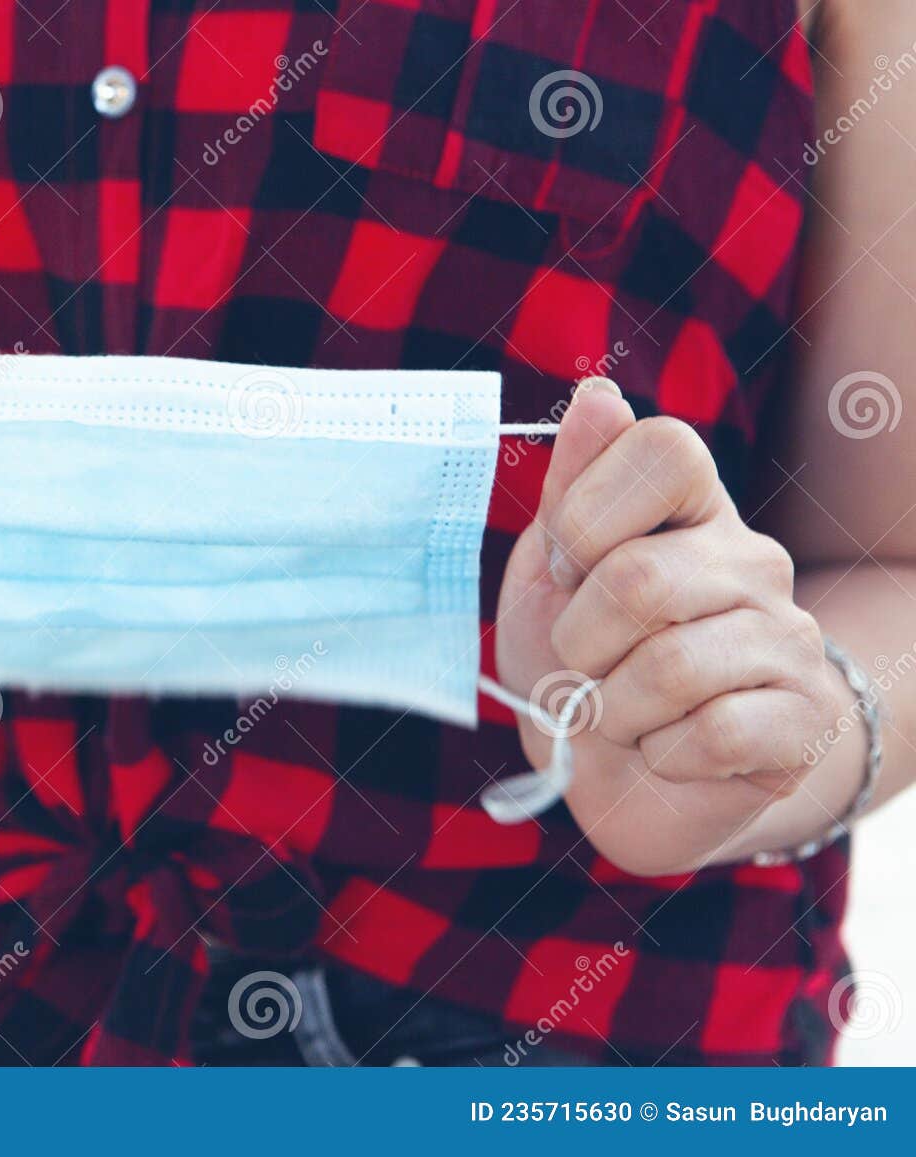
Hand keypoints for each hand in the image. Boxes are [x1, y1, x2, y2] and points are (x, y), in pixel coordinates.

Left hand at [494, 380, 849, 876]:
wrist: (625, 774)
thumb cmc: (584, 660)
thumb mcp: (551, 571)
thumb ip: (571, 486)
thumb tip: (598, 394)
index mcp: (693, 507)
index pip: (663, 448)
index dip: (585, 516)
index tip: (567, 569)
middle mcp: (752, 559)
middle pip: (637, 579)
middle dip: (578, 641)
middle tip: (584, 664)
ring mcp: (788, 640)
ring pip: (668, 667)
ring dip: (611, 709)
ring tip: (620, 712)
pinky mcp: (802, 723)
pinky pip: (711, 734)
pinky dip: (659, 753)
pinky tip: (666, 748)